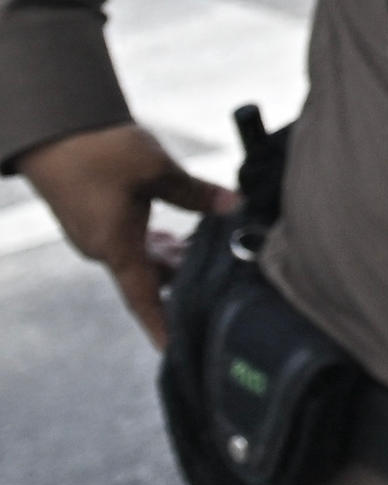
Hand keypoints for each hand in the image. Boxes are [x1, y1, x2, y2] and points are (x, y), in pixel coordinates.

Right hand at [13, 122, 227, 345]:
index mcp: (116, 248)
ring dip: (177, 260)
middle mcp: (105, 250)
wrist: (53, 131)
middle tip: (226, 283)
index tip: (180, 352)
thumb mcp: (156, 171)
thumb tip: (236, 208)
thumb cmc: (99, 152)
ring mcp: (99, 236)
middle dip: (187, 282)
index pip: (145, 299)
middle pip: (153, 279)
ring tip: (216, 253)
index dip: (163, 326)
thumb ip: (196, 194)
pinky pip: (134, 244)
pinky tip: (186, 235)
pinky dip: (161, 245)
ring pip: (146, 260)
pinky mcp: (99, 221)